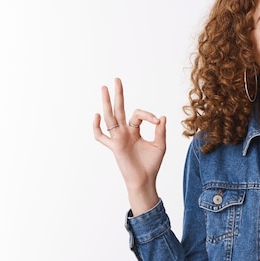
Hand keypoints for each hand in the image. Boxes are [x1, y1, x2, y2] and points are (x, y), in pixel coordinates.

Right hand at [93, 78, 166, 213]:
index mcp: (135, 130)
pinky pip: (101, 137)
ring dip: (107, 102)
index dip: (148, 115)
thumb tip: (162, 117)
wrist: (145, 180)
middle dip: (118, 95)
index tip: (158, 121)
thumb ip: (160, 131)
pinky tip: (97, 116)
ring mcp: (118, 138)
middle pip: (119, 109)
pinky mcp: (115, 147)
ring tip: (104, 88)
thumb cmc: (152, 164)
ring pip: (110, 117)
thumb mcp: (160, 146)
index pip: (138, 114)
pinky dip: (97, 127)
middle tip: (116, 80)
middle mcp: (125, 132)